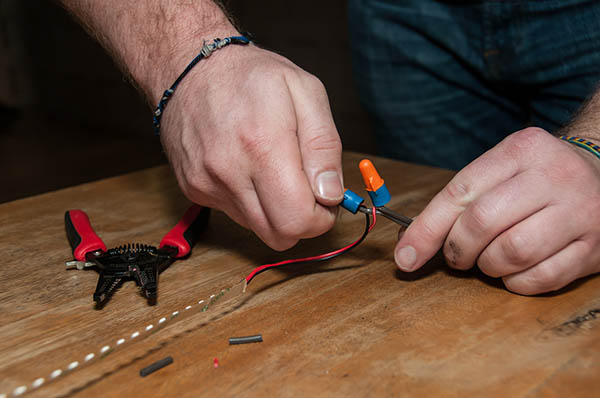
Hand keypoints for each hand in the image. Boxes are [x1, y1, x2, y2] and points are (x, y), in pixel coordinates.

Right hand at [159, 45, 343, 249]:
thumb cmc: (250, 75)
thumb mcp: (306, 91)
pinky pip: (236, 214)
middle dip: (301, 221)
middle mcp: (229, 171)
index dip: (321, 218)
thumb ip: (324, 147)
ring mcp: (207, 184)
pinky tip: (248, 167)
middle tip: (305, 189)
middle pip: (279, 236)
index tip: (325, 198)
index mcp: (262, 144)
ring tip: (273, 169)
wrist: (188, 68)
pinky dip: (251, 200)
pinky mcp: (193, 189)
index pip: (297, 219)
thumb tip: (330, 193)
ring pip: (258, 228)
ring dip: (275, 210)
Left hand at [394, 127, 599, 293]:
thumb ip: (458, 202)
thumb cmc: (536, 179)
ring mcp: (580, 212)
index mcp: (522, 150)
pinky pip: (541, 278)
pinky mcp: (595, 248)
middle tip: (456, 257)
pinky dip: (516, 282)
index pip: (460, 192)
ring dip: (487, 266)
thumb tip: (410, 247)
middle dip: (458, 249)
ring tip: (488, 260)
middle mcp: (554, 176)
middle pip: (483, 222)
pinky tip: (514, 270)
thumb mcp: (500, 172)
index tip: (405, 256)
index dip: (427, 229)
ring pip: (512, 252)